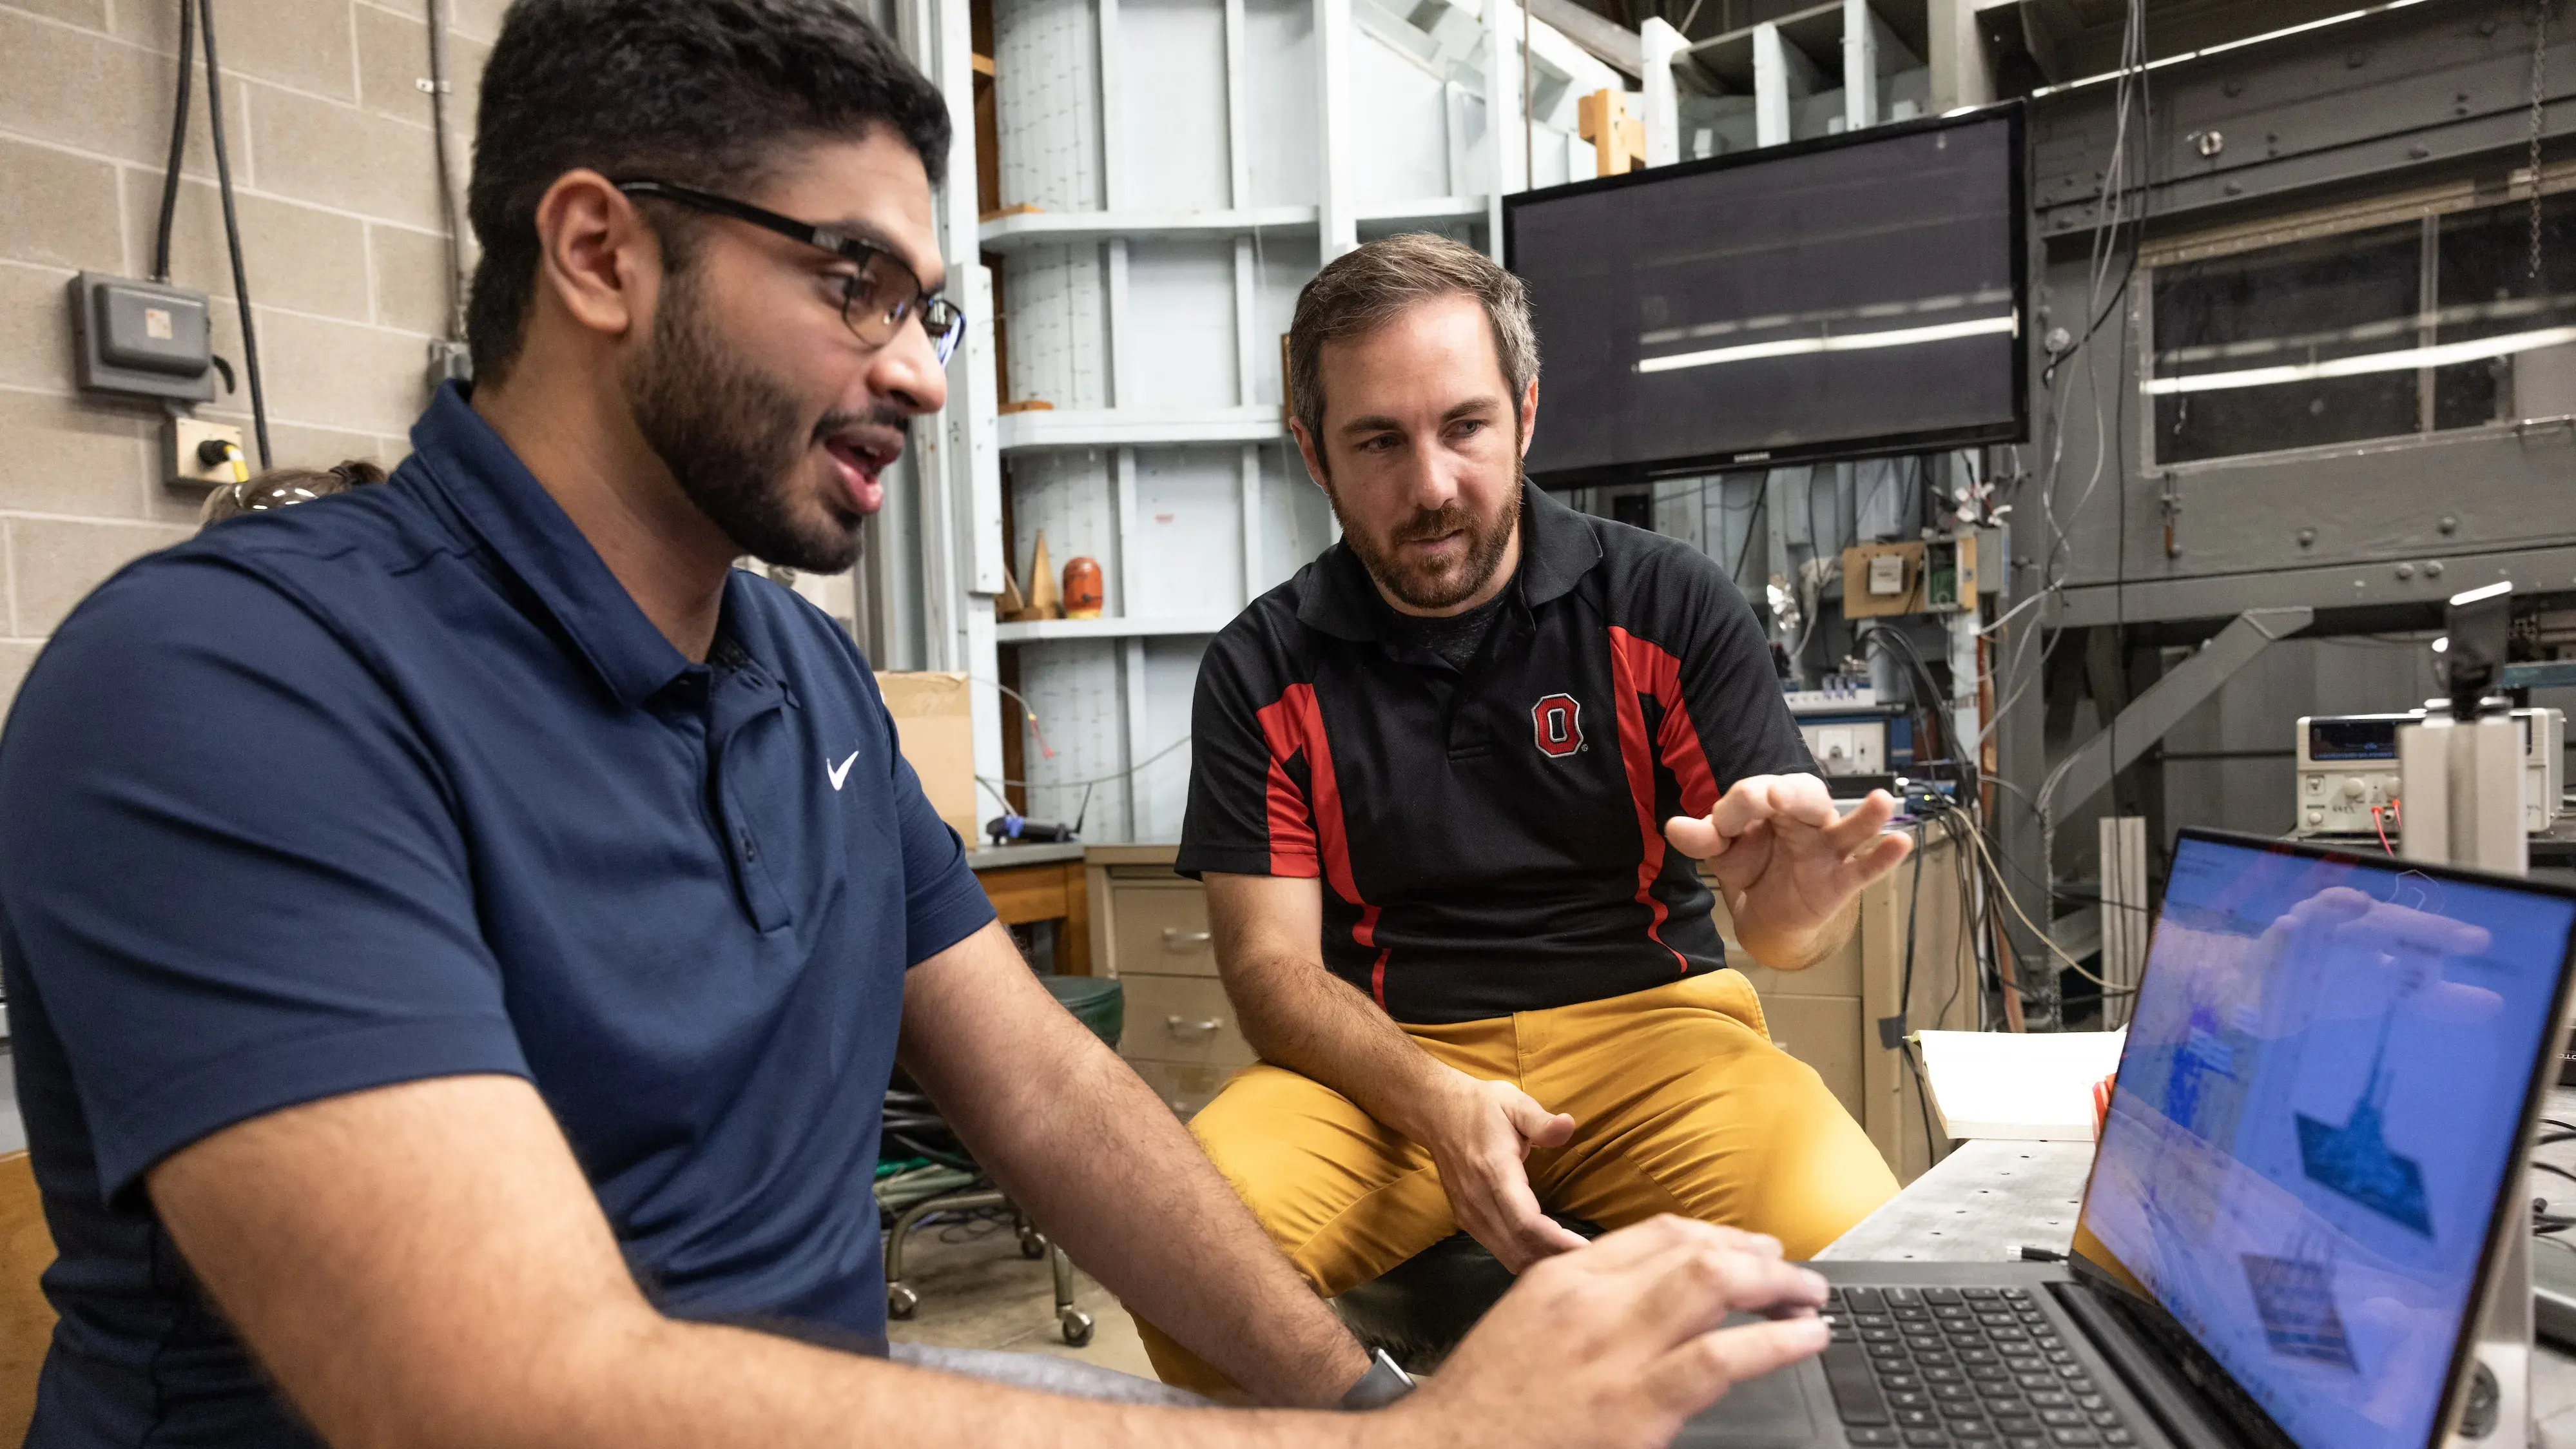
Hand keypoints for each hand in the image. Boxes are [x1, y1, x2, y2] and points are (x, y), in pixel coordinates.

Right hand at [1371, 1216, 1830, 1448]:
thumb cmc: (1487, 1400)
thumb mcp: (1527, 1324)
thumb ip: (1584, 1301)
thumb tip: (1651, 1294)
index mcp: (1561, 1280)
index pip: (1654, 1235)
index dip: (1713, 1235)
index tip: (1743, 1247)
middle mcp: (1591, 1304)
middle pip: (1691, 1251)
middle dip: (1752, 1255)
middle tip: (1790, 1270)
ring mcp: (1616, 1354)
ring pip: (1712, 1288)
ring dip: (1775, 1289)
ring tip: (1812, 1300)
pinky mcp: (1637, 1408)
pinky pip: (1720, 1360)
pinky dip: (1774, 1344)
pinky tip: (1804, 1341)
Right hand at [1416, 1068, 1587, 1271]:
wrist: (1436, 1113)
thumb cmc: (1481, 1106)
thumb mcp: (1514, 1103)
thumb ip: (1541, 1121)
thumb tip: (1569, 1124)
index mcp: (1493, 1170)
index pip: (1525, 1221)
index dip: (1556, 1241)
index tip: (1586, 1249)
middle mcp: (1478, 1199)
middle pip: (1520, 1246)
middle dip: (1556, 1258)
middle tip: (1593, 1261)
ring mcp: (1469, 1213)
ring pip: (1509, 1255)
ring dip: (1542, 1263)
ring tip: (1576, 1261)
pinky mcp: (1467, 1220)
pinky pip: (1500, 1251)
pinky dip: (1526, 1258)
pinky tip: (1550, 1255)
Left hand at [1665, 776, 1911, 965]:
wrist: (1771, 910)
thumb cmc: (1754, 863)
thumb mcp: (1723, 851)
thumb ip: (1701, 839)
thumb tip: (1672, 826)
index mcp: (1771, 803)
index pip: (1753, 797)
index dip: (1733, 811)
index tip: (1717, 828)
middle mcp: (1804, 819)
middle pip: (1804, 797)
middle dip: (1789, 795)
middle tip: (1773, 795)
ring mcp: (1827, 848)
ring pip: (1848, 827)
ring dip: (1865, 816)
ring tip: (1882, 800)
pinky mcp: (1841, 880)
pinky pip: (1866, 868)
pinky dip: (1883, 857)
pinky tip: (1901, 842)